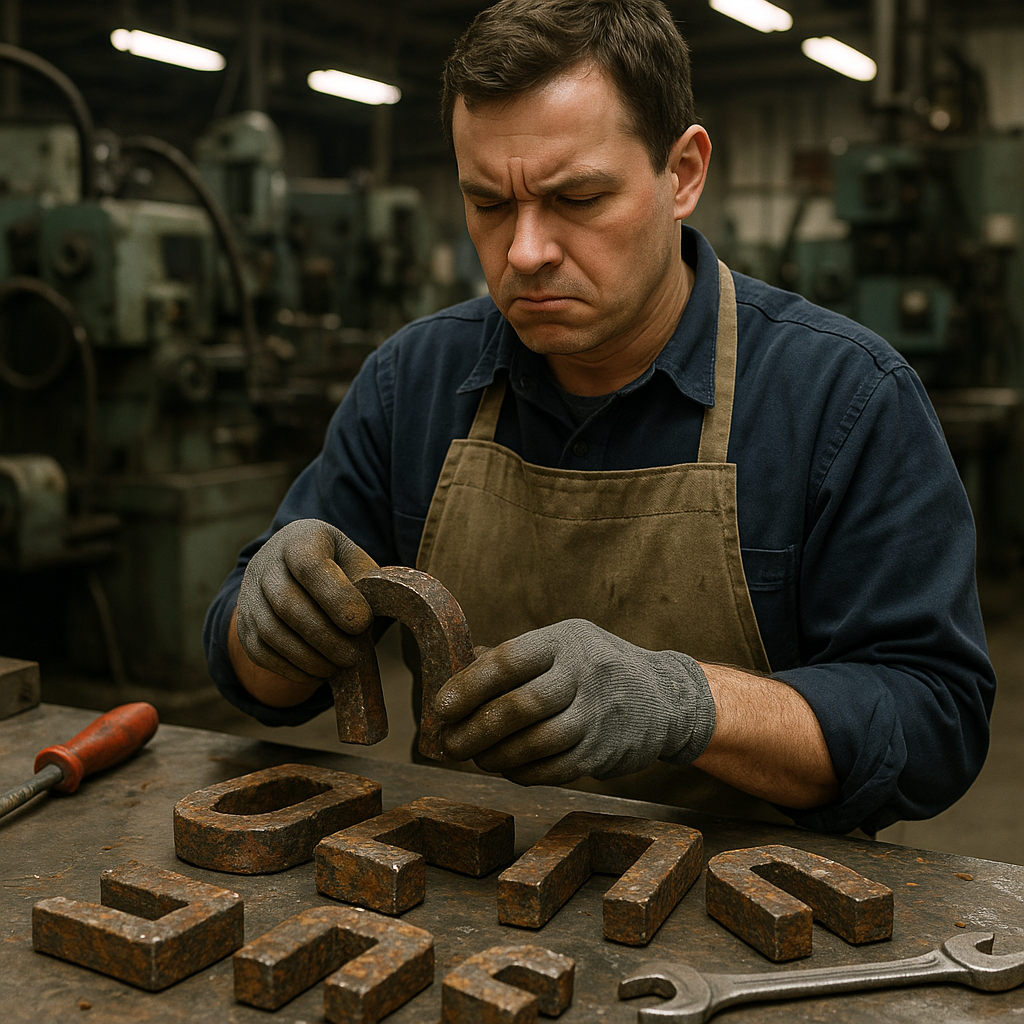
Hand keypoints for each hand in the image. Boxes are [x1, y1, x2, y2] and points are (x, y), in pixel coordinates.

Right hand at [235, 519, 378, 686]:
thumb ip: (369, 587)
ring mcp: (250, 593)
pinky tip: (318, 674)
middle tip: (353, 656)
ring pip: (270, 631)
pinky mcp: (244, 624)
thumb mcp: (358, 565)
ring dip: (308, 657)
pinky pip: (260, 651)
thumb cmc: (341, 570)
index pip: (310, 564)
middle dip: (324, 635)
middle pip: (286, 602)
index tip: (363, 623)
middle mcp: (267, 562)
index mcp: (301, 538)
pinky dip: (290, 668)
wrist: (298, 571)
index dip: (336, 597)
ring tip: (338, 667)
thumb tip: (375, 623)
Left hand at [435, 619, 715, 784]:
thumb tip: (454, 680)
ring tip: (475, 757)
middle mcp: (583, 674)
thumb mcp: (565, 644)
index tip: (441, 706)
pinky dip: (522, 772)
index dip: (470, 684)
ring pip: (535, 742)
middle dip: (475, 729)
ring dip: (496, 755)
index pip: (509, 660)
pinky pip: (553, 768)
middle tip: (449, 743)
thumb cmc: (596, 668)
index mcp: (565, 641)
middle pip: (520, 706)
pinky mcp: (603, 751)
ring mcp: (597, 715)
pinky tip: (506, 768)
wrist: (667, 698)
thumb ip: (517, 660)